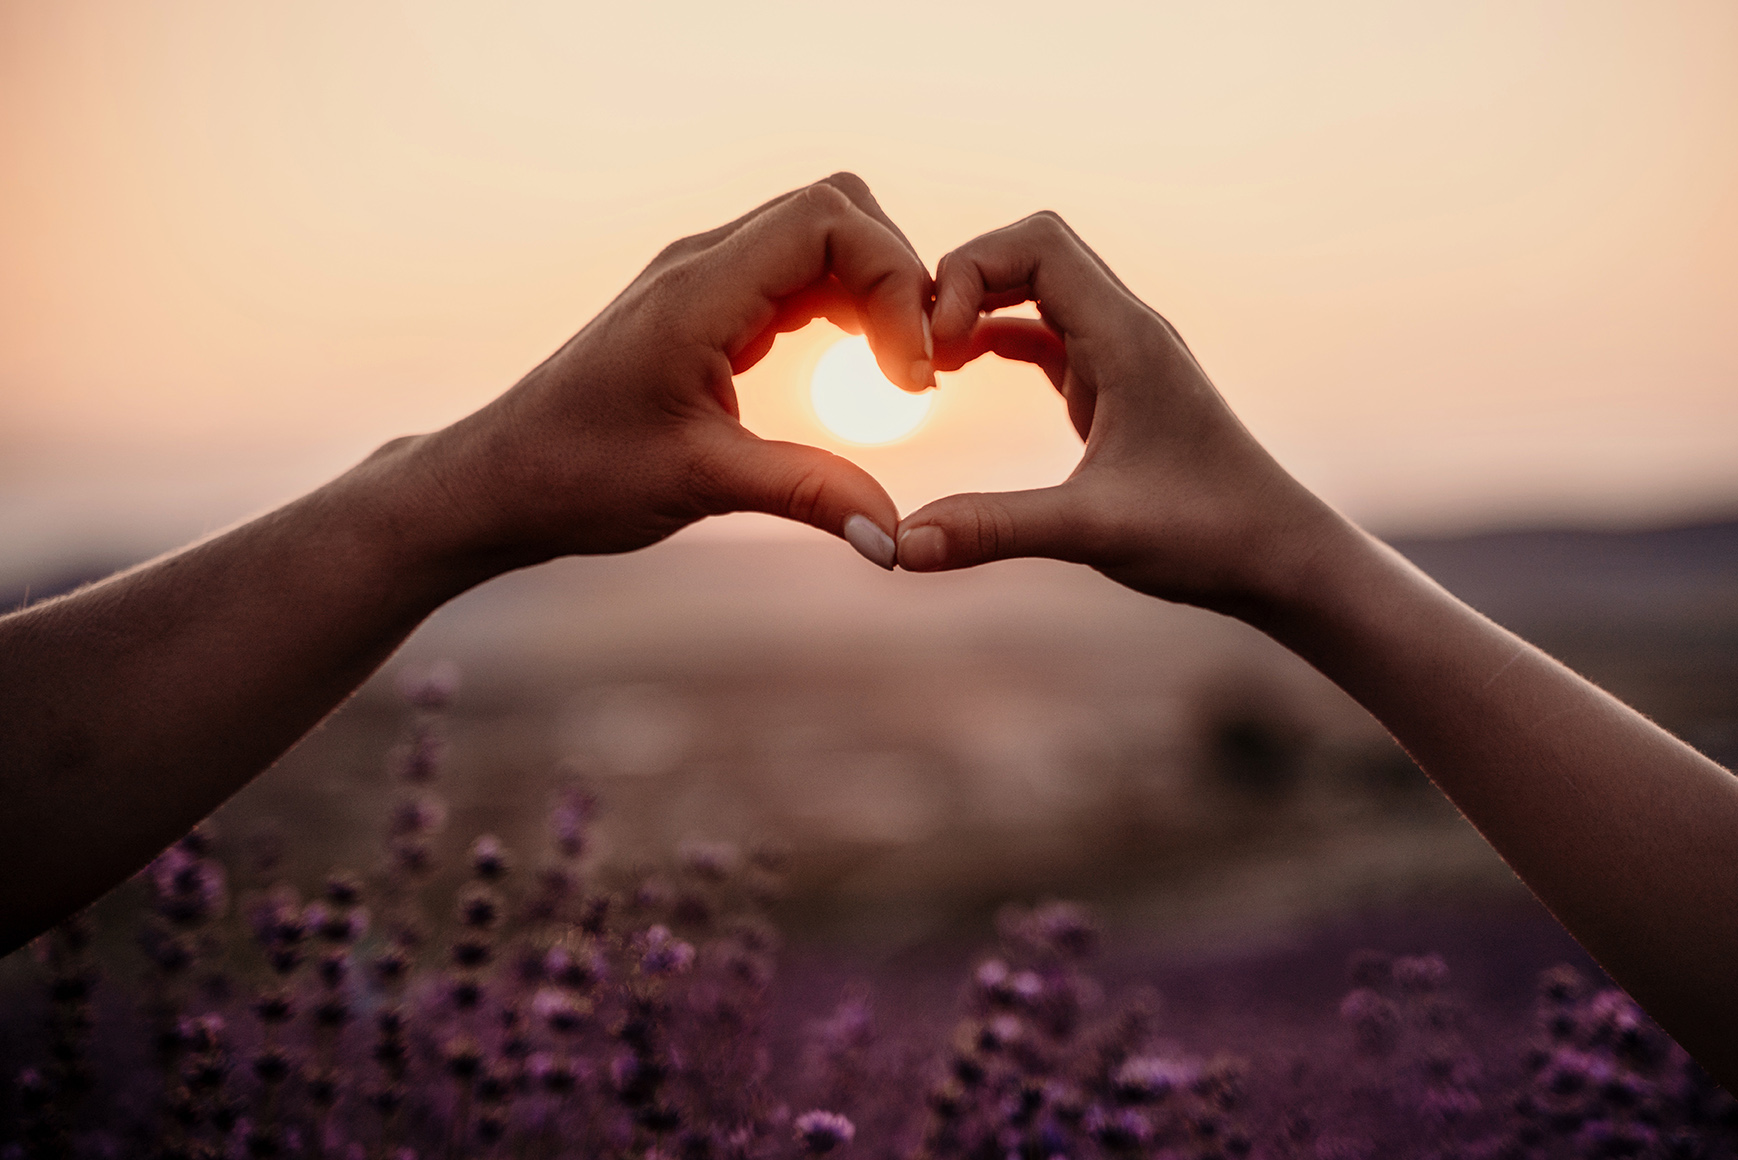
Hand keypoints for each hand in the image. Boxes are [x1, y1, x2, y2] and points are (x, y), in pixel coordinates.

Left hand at [407, 173, 933, 573]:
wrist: (501, 481)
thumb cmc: (577, 476)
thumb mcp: (700, 485)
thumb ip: (806, 495)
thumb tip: (895, 539)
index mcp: (697, 291)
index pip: (828, 221)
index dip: (892, 281)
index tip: (908, 376)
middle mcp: (701, 265)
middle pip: (836, 209)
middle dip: (895, 276)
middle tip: (912, 369)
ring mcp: (703, 280)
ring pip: (819, 236)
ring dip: (872, 290)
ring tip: (895, 372)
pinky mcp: (705, 309)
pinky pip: (794, 275)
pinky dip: (842, 307)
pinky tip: (856, 368)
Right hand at [895, 211, 1339, 613]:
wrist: (1280, 558)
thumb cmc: (1208, 536)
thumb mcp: (1092, 532)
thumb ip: (995, 530)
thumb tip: (903, 544)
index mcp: (1129, 339)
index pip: (1038, 243)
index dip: (970, 270)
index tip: (934, 342)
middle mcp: (1128, 331)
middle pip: (1033, 250)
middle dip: (965, 279)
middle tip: (918, 345)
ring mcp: (1123, 357)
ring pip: (1039, 289)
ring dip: (980, 306)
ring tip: (929, 360)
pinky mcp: (1116, 388)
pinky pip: (1046, 334)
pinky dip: (998, 339)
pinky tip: (960, 373)